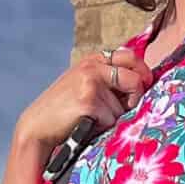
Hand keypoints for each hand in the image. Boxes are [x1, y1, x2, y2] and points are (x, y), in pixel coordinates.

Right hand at [14, 43, 151, 160]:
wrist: (38, 125)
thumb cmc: (65, 109)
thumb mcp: (85, 84)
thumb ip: (109, 80)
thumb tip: (144, 84)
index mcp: (94, 60)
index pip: (130, 57)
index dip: (143, 72)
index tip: (145, 85)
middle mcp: (92, 67)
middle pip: (135, 80)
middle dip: (136, 97)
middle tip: (126, 107)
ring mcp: (90, 82)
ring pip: (124, 106)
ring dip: (114, 118)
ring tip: (92, 117)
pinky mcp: (88, 101)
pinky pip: (112, 119)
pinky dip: (104, 127)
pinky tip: (87, 124)